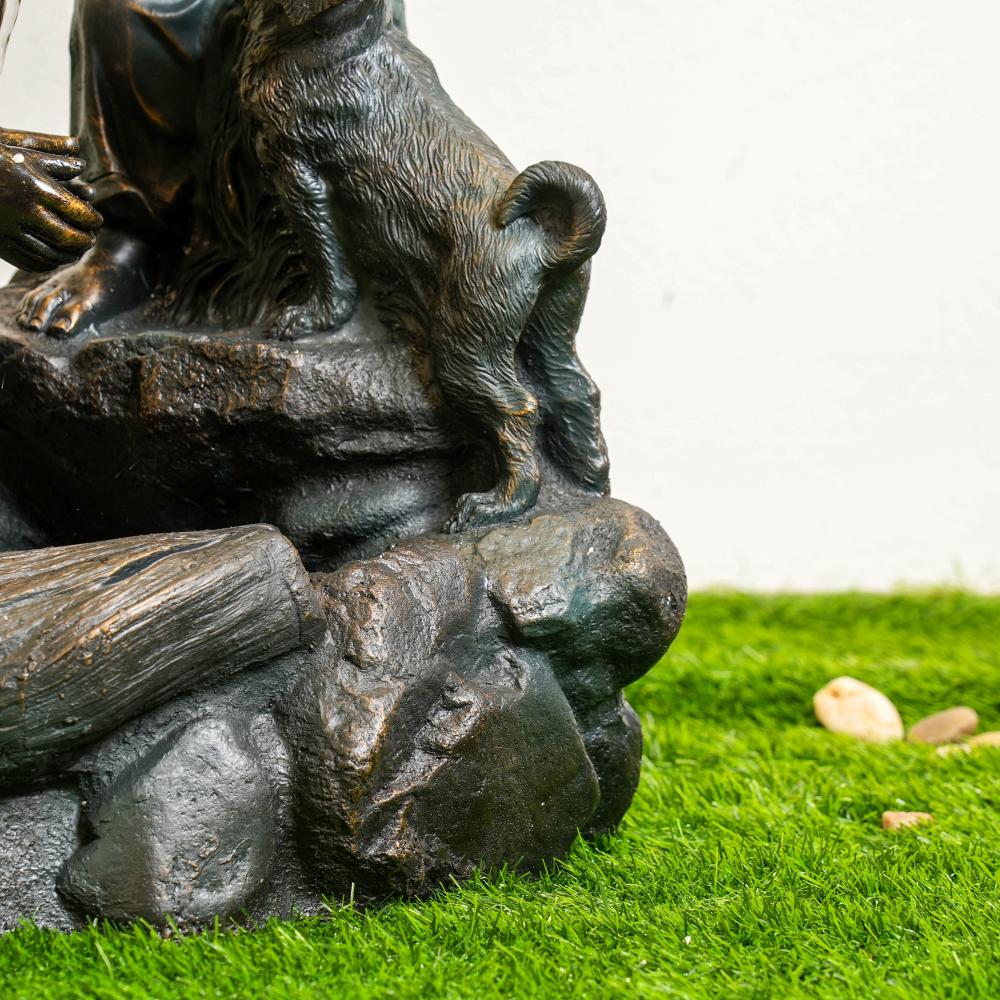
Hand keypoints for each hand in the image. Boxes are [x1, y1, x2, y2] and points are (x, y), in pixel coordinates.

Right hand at [0, 129, 102, 272]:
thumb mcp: (23, 152)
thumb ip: (56, 159)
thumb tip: (83, 164)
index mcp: (39, 189)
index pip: (79, 213)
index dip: (93, 220)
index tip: (96, 220)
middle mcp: (28, 212)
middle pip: (69, 238)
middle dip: (85, 241)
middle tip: (91, 240)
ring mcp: (13, 230)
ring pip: (51, 253)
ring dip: (69, 255)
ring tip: (77, 250)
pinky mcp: (0, 243)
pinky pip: (30, 260)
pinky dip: (47, 263)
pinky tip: (54, 258)